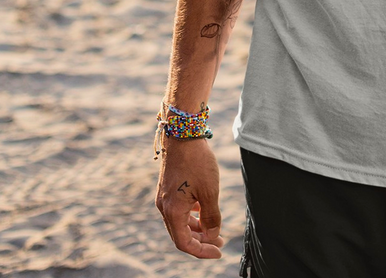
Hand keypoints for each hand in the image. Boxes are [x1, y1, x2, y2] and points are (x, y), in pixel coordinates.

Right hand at [155, 137, 225, 257]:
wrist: (182, 134)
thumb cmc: (197, 162)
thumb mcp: (210, 191)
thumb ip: (211, 218)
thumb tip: (212, 237)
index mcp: (173, 211)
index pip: (185, 243)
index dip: (202, 251)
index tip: (219, 251)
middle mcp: (164, 207)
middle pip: (181, 234)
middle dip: (201, 241)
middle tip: (220, 242)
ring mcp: (164, 198)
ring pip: (180, 222)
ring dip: (197, 228)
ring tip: (215, 229)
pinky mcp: (168, 189)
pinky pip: (179, 210)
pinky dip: (191, 215)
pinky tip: (204, 211)